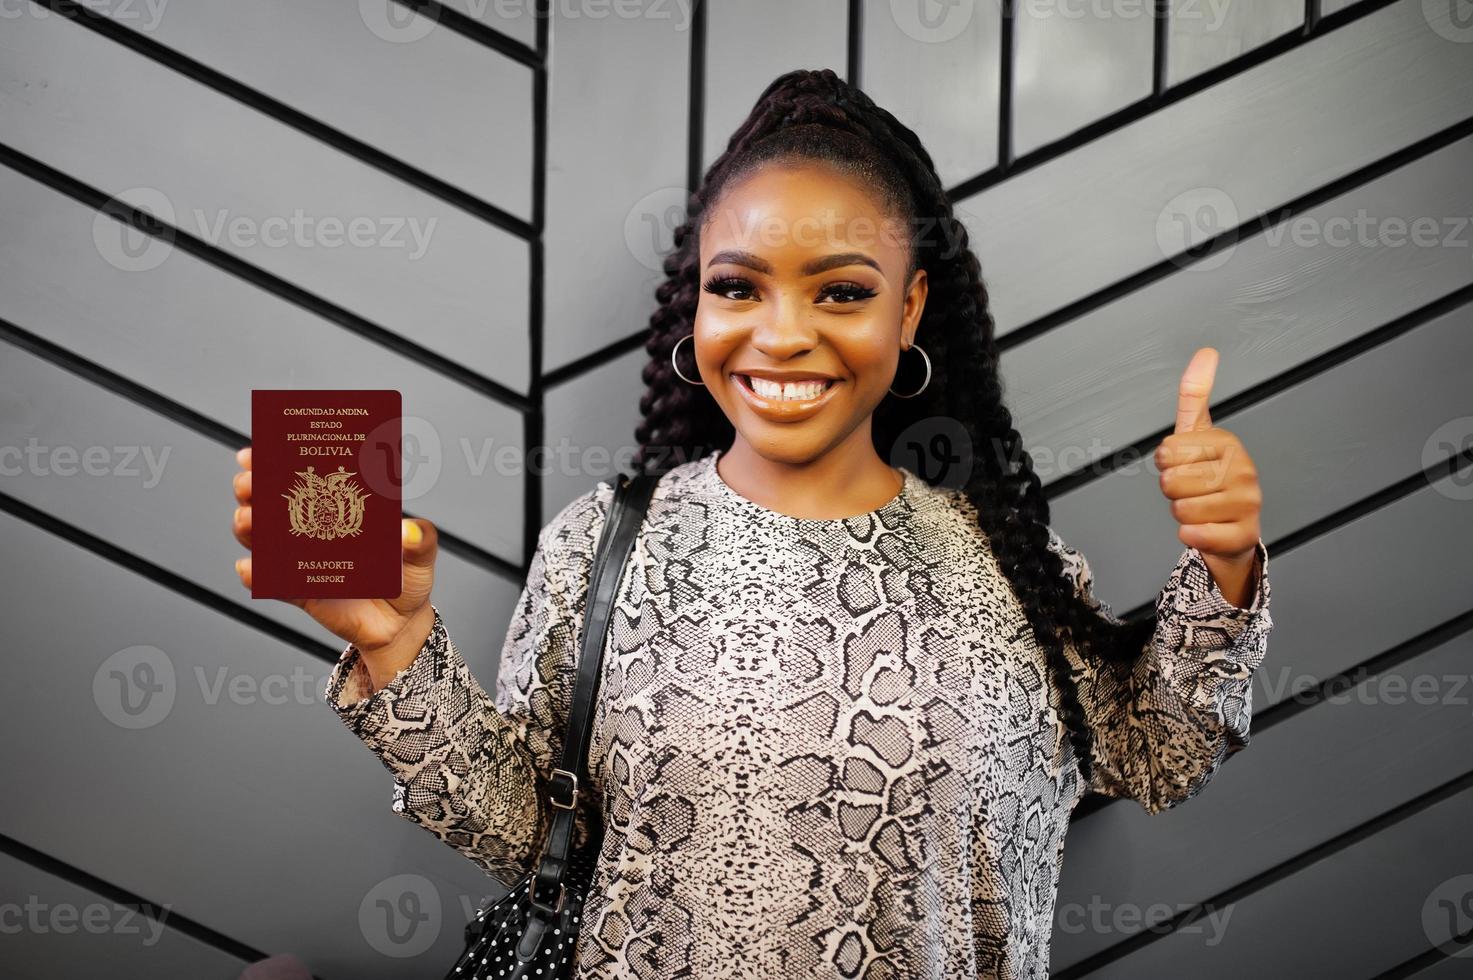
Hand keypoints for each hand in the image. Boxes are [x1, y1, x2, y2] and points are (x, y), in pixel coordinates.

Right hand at [231, 446, 439, 683]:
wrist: (400, 622)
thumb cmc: (407, 577)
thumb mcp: (421, 553)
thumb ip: (420, 540)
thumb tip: (408, 531)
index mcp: (337, 508)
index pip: (301, 479)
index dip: (272, 462)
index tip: (254, 452)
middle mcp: (312, 529)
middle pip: (270, 503)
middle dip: (252, 488)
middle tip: (250, 483)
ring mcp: (300, 560)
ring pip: (262, 539)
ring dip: (248, 526)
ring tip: (249, 520)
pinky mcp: (298, 591)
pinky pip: (271, 583)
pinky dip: (256, 574)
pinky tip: (250, 567)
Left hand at [1154, 348, 1263, 606]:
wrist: (1232, 531)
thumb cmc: (1210, 480)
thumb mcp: (1199, 435)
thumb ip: (1195, 395)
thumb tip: (1207, 351)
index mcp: (1229, 443)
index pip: (1167, 451)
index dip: (1166, 463)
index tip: (1185, 466)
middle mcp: (1244, 470)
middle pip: (1171, 481)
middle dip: (1172, 490)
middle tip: (1192, 490)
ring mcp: (1248, 503)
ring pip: (1181, 509)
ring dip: (1181, 513)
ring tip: (1200, 509)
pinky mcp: (1244, 535)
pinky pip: (1195, 534)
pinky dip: (1191, 535)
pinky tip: (1204, 530)